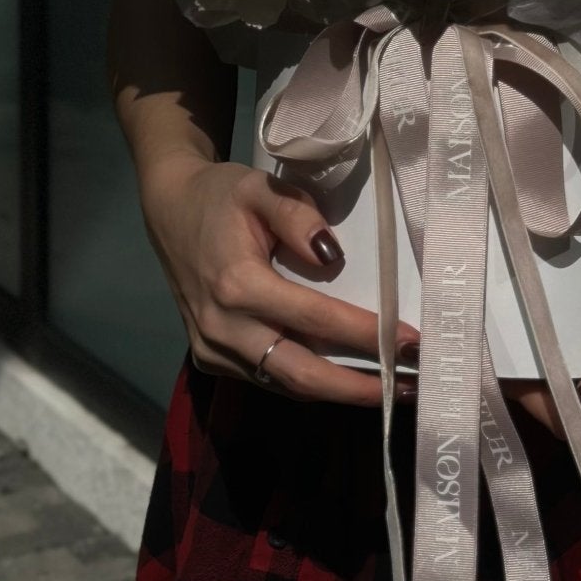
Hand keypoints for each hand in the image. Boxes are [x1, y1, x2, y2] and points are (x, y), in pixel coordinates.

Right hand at [141, 151, 420, 407]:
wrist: (170, 210)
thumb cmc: (220, 196)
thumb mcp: (259, 188)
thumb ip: (297, 216)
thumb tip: (333, 256)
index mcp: (237, 285)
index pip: (315, 320)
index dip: (365, 334)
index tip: (410, 341)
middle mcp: (223, 328)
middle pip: (300, 375)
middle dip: (358, 388)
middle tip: (410, 388)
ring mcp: (213, 349)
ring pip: (285, 384)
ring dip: (337, 392)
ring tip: (389, 390)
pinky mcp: (210, 358)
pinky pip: (268, 379)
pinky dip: (308, 382)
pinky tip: (345, 378)